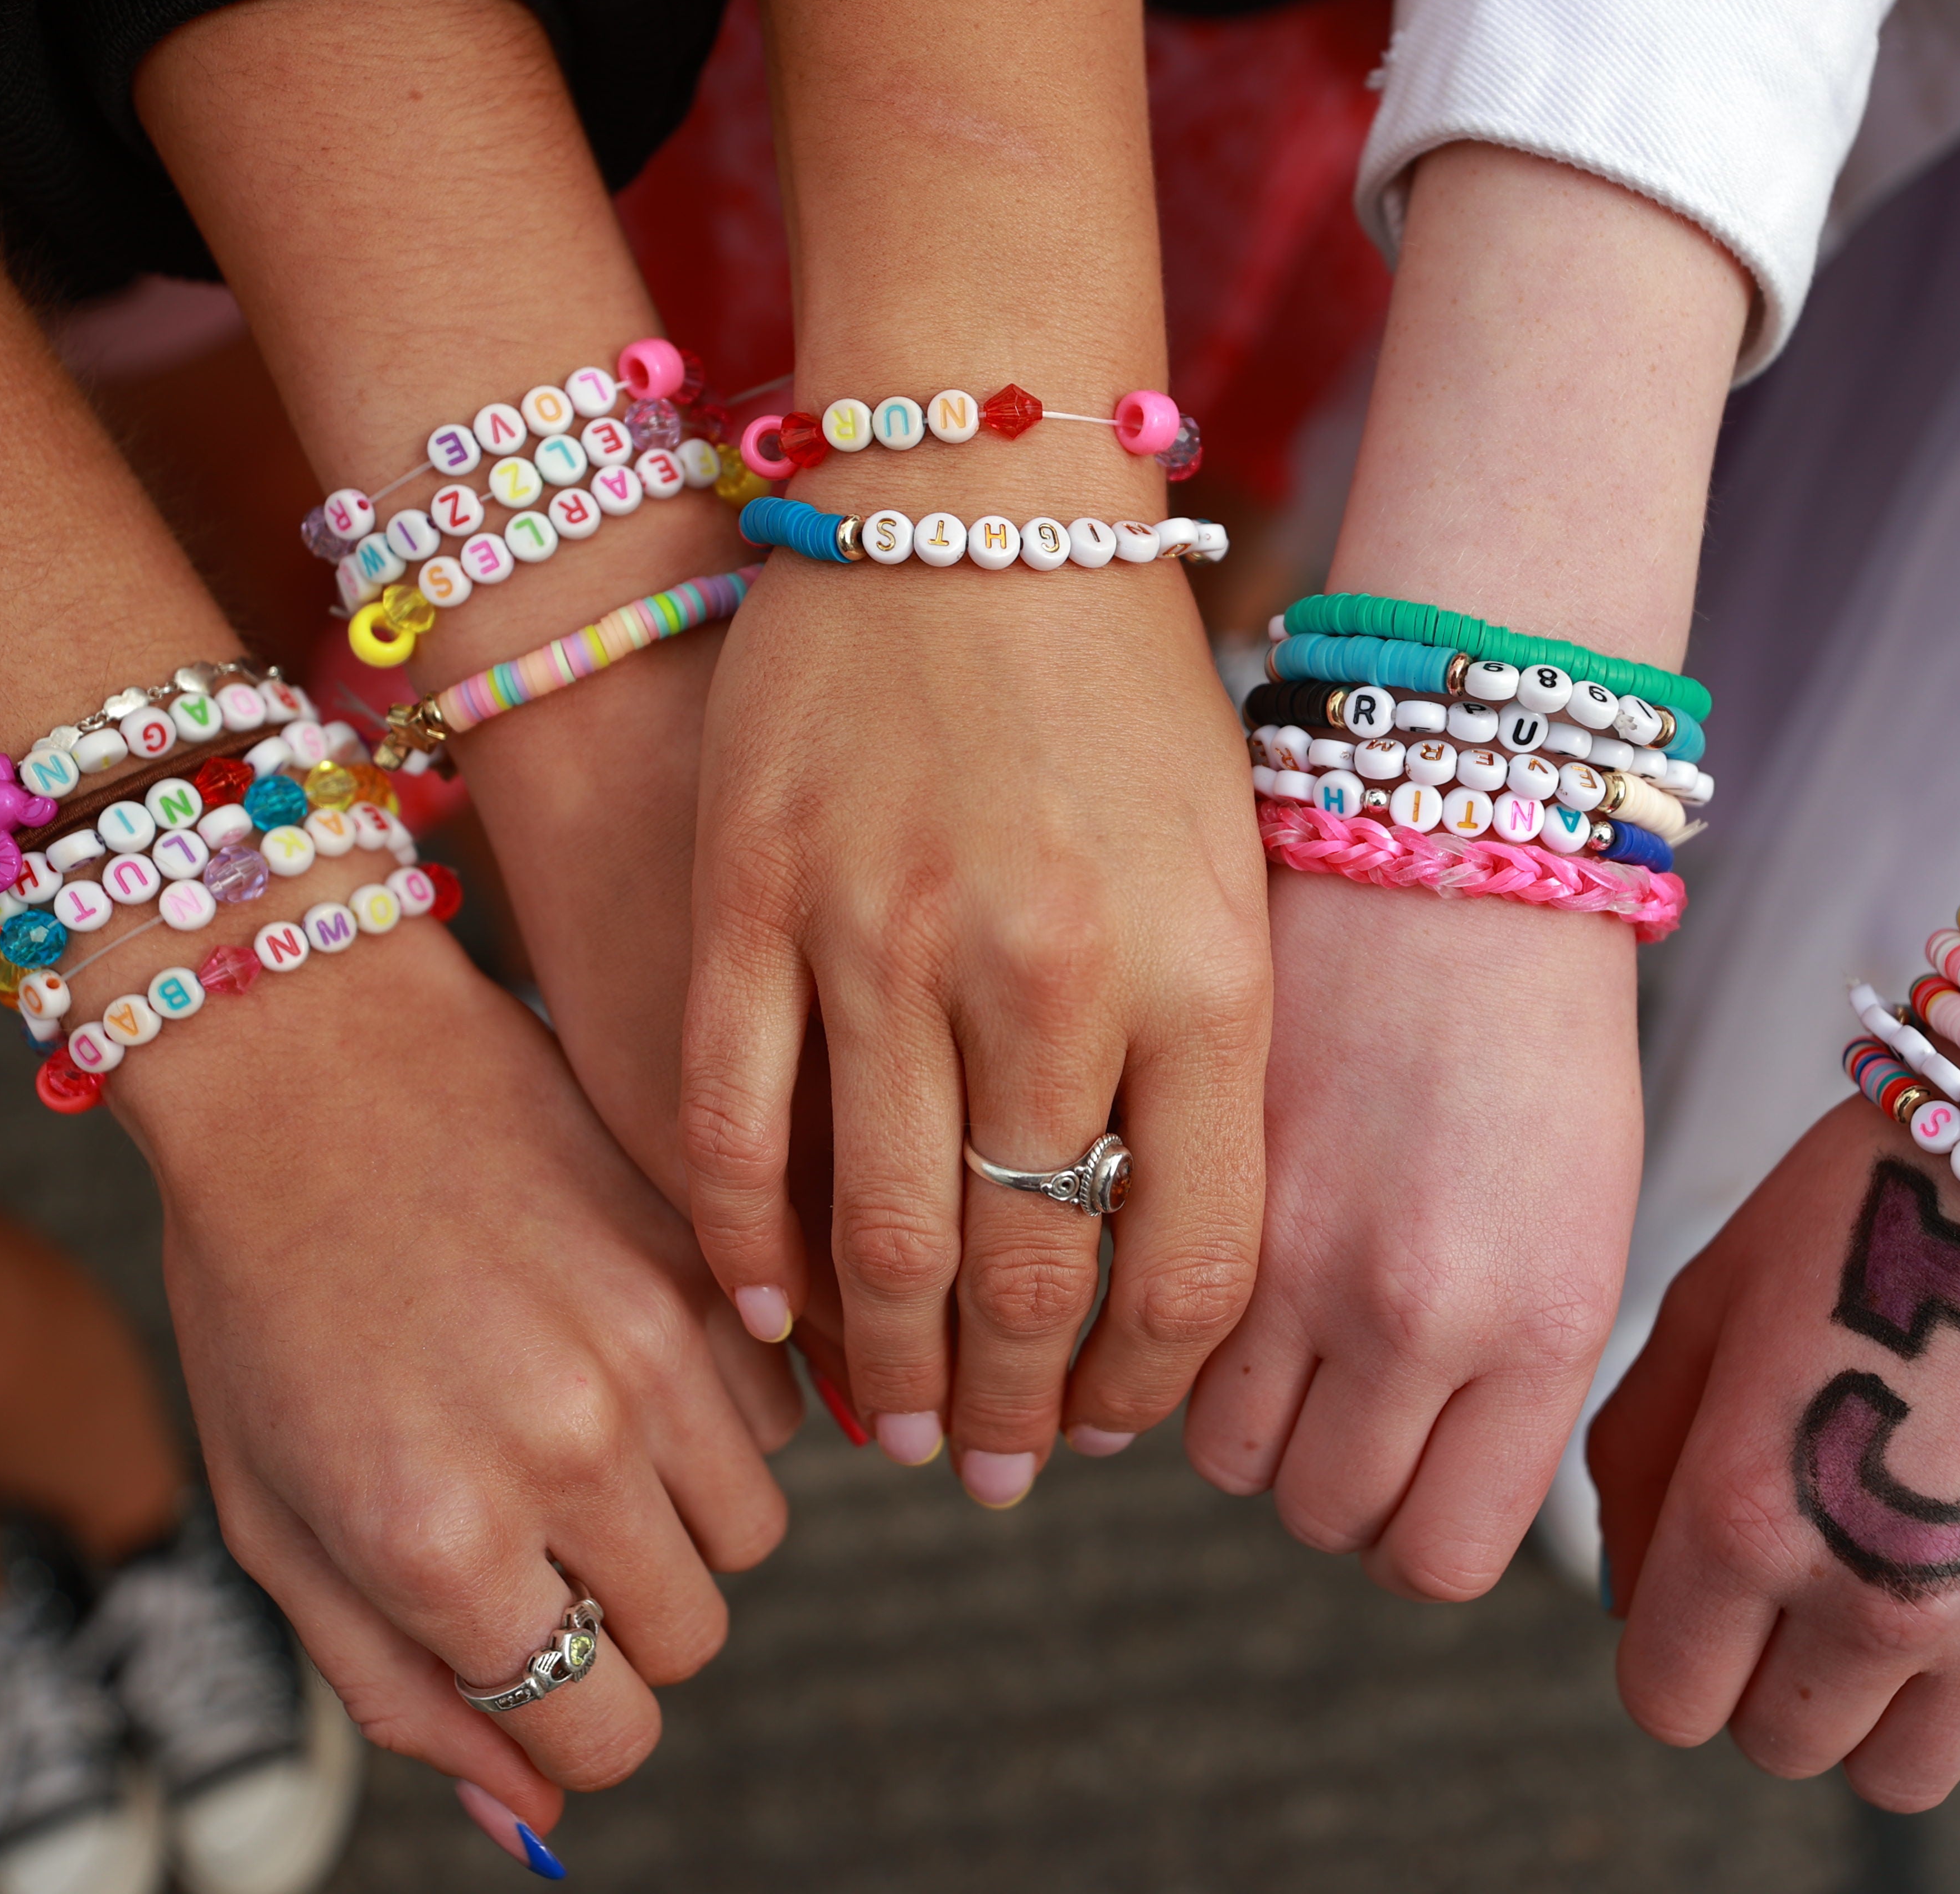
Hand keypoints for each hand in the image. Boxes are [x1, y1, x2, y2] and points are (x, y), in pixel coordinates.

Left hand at [123, 920, 798, 1821]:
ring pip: (749, 1534)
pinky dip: (719, 1413)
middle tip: (544, 1527)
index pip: (599, 1733)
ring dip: (679, 1514)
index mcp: (438, 1539)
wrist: (314, 1063)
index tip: (542, 1655)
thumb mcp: (282, 1519)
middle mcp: (562, 1454)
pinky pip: (777, 1414)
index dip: (574, 1722)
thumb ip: (403, 1687)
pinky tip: (621, 1348)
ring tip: (580, 1428)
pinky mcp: (705, 1268)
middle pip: (689, 1638)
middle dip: (624, 1614)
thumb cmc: (267, 1300)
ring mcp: (650, 1353)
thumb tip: (527, 1814)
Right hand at [681, 555, 1269, 1505]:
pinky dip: (749, 1248)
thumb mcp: (1222, 870)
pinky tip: (768, 1314)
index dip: (1149, 1386)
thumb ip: (1206, 1061)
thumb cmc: (1119, 693)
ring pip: (885, 1232)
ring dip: (891, 1366)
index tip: (1116, 1429)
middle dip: (1018, 1411)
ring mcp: (886, 934)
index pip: (1191, 1265)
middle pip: (1036, 1276)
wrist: (970, 492)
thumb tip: (1162, 1266)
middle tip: (998, 1467)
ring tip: (899, 1432)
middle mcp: (1052, 969)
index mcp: (1203, 970)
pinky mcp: (753, 897)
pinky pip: (737, 1127)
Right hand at [1185, 873, 1640, 1597]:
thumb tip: (1417, 1483)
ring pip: (1217, 1447)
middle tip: (1326, 1386)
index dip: (1406, 1532)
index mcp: (1539, 1329)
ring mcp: (1295, 1251)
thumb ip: (1502, 1374)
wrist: (1453, 852)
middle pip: (1315, 1511)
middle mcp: (1418, 1313)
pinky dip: (1171, 1327)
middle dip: (1316, 1469)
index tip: (1398, 1476)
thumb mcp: (1574, 1229)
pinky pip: (1154, 1333)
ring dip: (1233, 1408)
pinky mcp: (1201, 1179)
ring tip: (1263, 1318)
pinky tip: (1211, 1255)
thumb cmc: (1536, 1039)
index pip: (1437, 1555)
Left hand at [1589, 1098, 1959, 1808]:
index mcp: (1748, 1518)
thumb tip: (1630, 1594)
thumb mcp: (1710, 1306)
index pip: (1669, 1700)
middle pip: (1779, 1745)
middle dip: (1768, 1676)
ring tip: (1890, 1583)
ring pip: (1899, 1774)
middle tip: (1799, 1572)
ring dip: (1876, 1705)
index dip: (1674, 1651)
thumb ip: (1641, 1463)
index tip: (1704, 1592)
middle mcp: (1872, 1596)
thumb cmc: (1873, 1209)